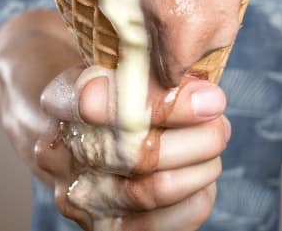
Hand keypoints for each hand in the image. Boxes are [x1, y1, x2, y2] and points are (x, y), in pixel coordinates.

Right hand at [33, 65, 230, 229]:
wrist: (85, 134)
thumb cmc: (118, 92)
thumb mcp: (127, 66)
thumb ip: (158, 73)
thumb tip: (205, 99)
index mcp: (61, 102)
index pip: (98, 102)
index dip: (159, 104)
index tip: (209, 97)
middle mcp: (62, 155)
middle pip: (137, 153)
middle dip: (197, 138)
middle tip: (220, 121)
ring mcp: (81, 198)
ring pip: (155, 191)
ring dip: (201, 167)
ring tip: (214, 145)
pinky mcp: (106, 229)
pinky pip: (164, 225)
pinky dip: (196, 199)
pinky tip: (201, 178)